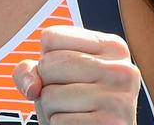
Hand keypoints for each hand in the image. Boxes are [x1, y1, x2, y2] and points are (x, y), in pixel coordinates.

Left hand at [12, 24, 141, 124]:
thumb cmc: (77, 106)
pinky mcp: (111, 124)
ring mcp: (118, 98)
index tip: (66, 75)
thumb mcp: (56, 78)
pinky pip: (59, 121)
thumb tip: (33, 86)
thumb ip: (31, 69)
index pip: (51, 37)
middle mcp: (121, 68)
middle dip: (46, 86)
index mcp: (112, 46)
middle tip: (68, 99)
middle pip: (48, 64)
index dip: (46, 61)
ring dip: (51, 111)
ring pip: (50, 95)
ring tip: (73, 113)